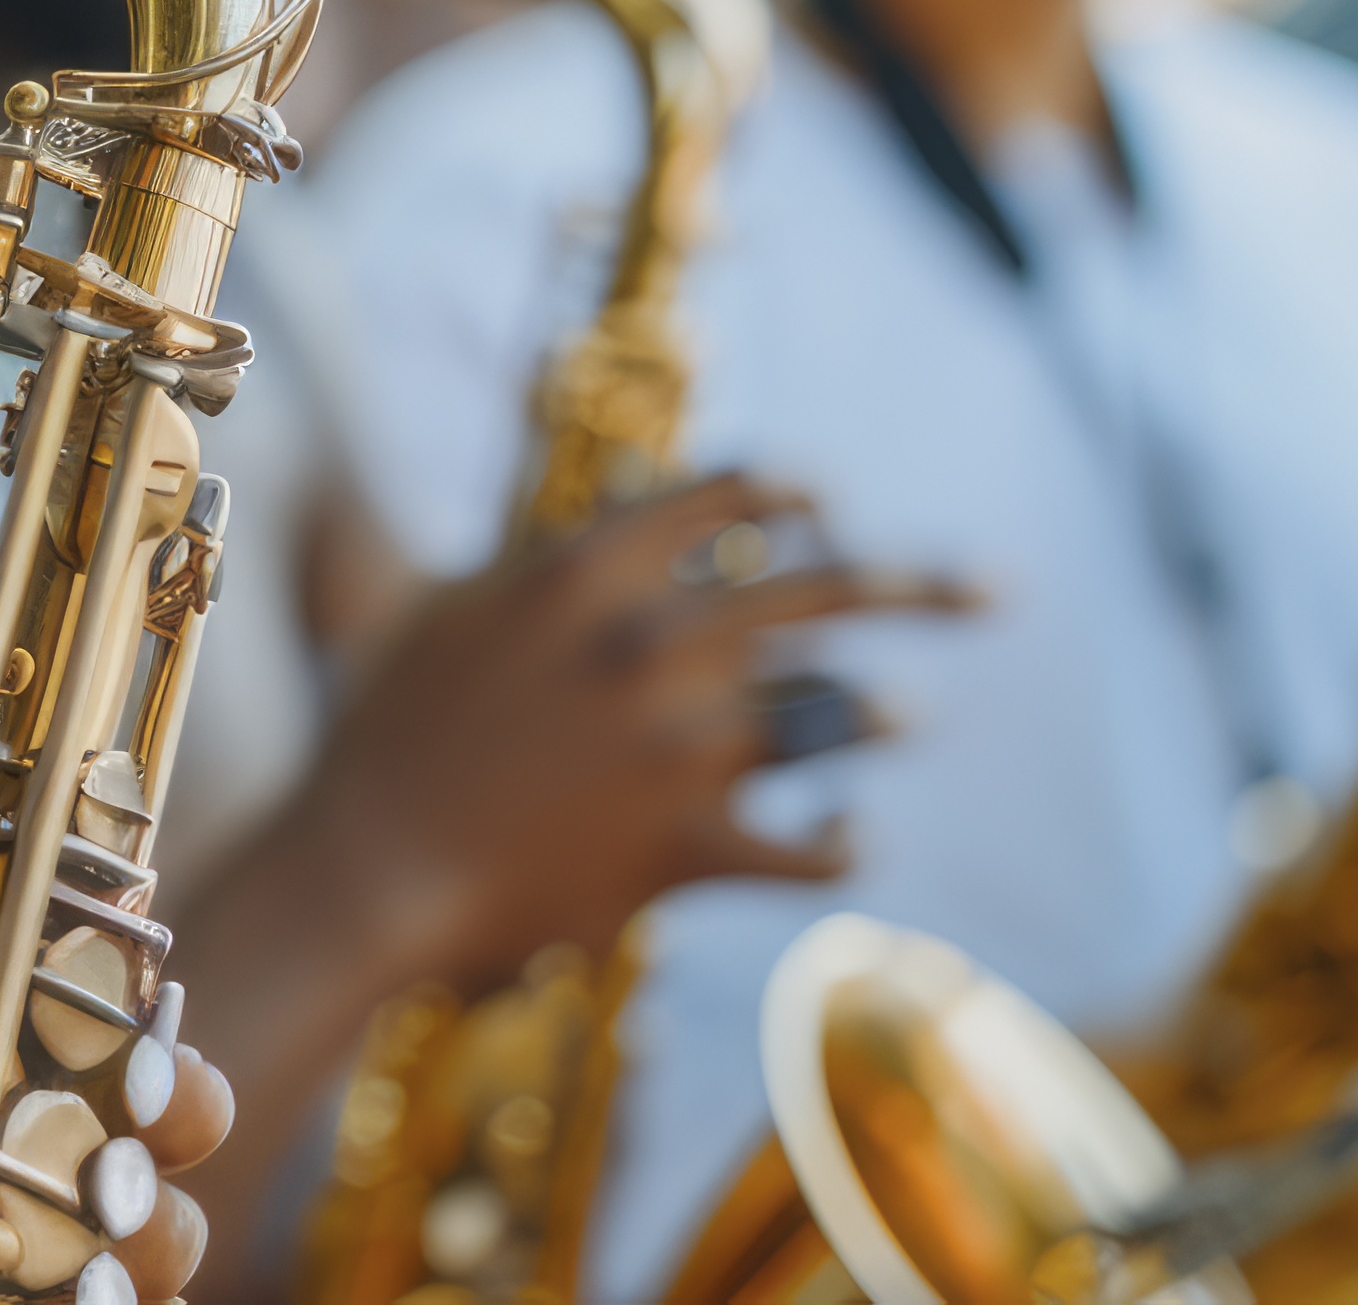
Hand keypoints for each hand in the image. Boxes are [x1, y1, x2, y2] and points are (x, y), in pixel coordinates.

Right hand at [268, 474, 974, 990]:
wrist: (367, 868)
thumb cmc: (375, 735)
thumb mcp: (409, 607)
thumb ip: (457, 549)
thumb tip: (406, 490)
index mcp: (589, 568)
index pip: (725, 499)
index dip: (789, 494)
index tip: (829, 501)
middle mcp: (652, 640)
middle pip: (820, 591)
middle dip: (919, 585)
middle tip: (990, 588)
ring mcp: (677, 744)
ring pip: (827, 715)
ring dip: (877, 715)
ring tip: (909, 715)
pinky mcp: (686, 845)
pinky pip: (803, 846)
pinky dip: (837, 844)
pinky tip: (850, 837)